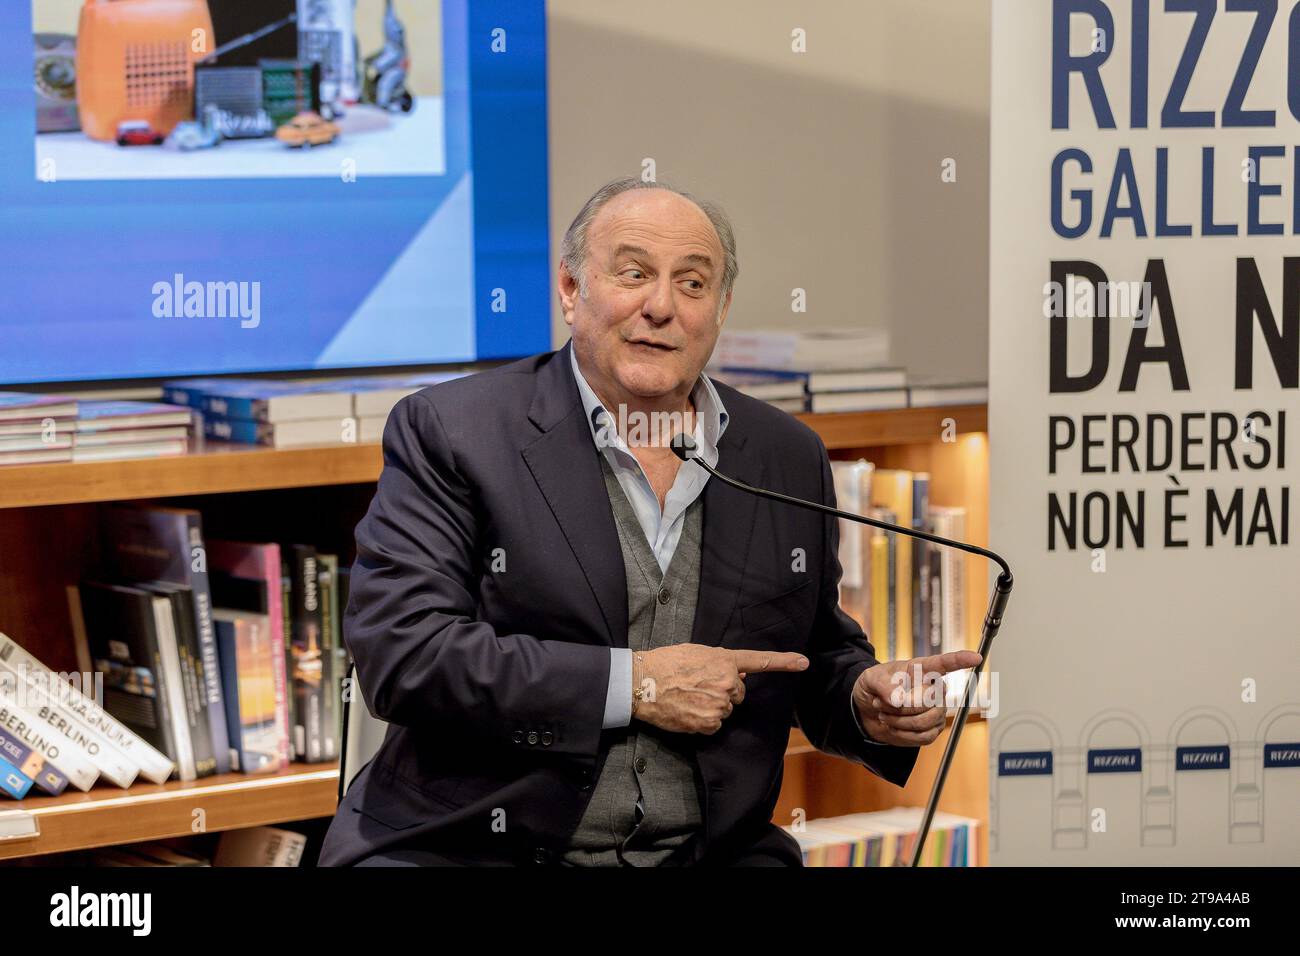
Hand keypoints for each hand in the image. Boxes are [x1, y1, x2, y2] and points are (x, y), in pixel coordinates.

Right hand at [632, 645, 808, 734]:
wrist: (643, 683)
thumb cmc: (666, 663)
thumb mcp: (696, 653)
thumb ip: (720, 662)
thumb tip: (738, 673)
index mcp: (725, 661)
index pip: (759, 661)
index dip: (784, 662)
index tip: (803, 662)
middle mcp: (727, 683)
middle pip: (738, 694)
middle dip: (724, 692)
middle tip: (699, 686)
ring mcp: (719, 705)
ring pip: (725, 711)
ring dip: (712, 707)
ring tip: (688, 696)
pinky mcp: (708, 723)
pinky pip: (715, 725)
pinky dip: (703, 721)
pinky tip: (687, 710)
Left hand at [851, 651, 981, 745]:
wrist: (867, 710)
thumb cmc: (874, 686)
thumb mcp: (871, 679)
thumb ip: (883, 685)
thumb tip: (899, 699)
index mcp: (922, 669)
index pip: (945, 663)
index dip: (961, 660)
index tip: (975, 657)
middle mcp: (935, 689)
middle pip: (927, 701)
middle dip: (898, 706)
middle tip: (880, 703)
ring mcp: (936, 710)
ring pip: (924, 721)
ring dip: (898, 721)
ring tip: (884, 713)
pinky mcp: (932, 729)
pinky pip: (922, 737)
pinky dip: (902, 735)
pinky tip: (893, 726)